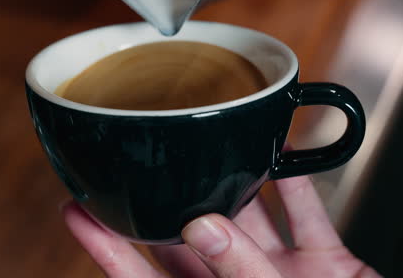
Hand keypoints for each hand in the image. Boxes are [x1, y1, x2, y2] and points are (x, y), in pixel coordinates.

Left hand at [62, 176, 380, 276]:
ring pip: (248, 215)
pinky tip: (280, 145)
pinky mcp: (327, 262)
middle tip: (136, 157)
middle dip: (165, 198)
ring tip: (205, 139)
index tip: (74, 211)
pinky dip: (296, 178)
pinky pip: (305, 210)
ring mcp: (284, 274)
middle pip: (188, 237)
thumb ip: (240, 273)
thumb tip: (200, 223)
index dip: (106, 246)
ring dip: (232, 178)